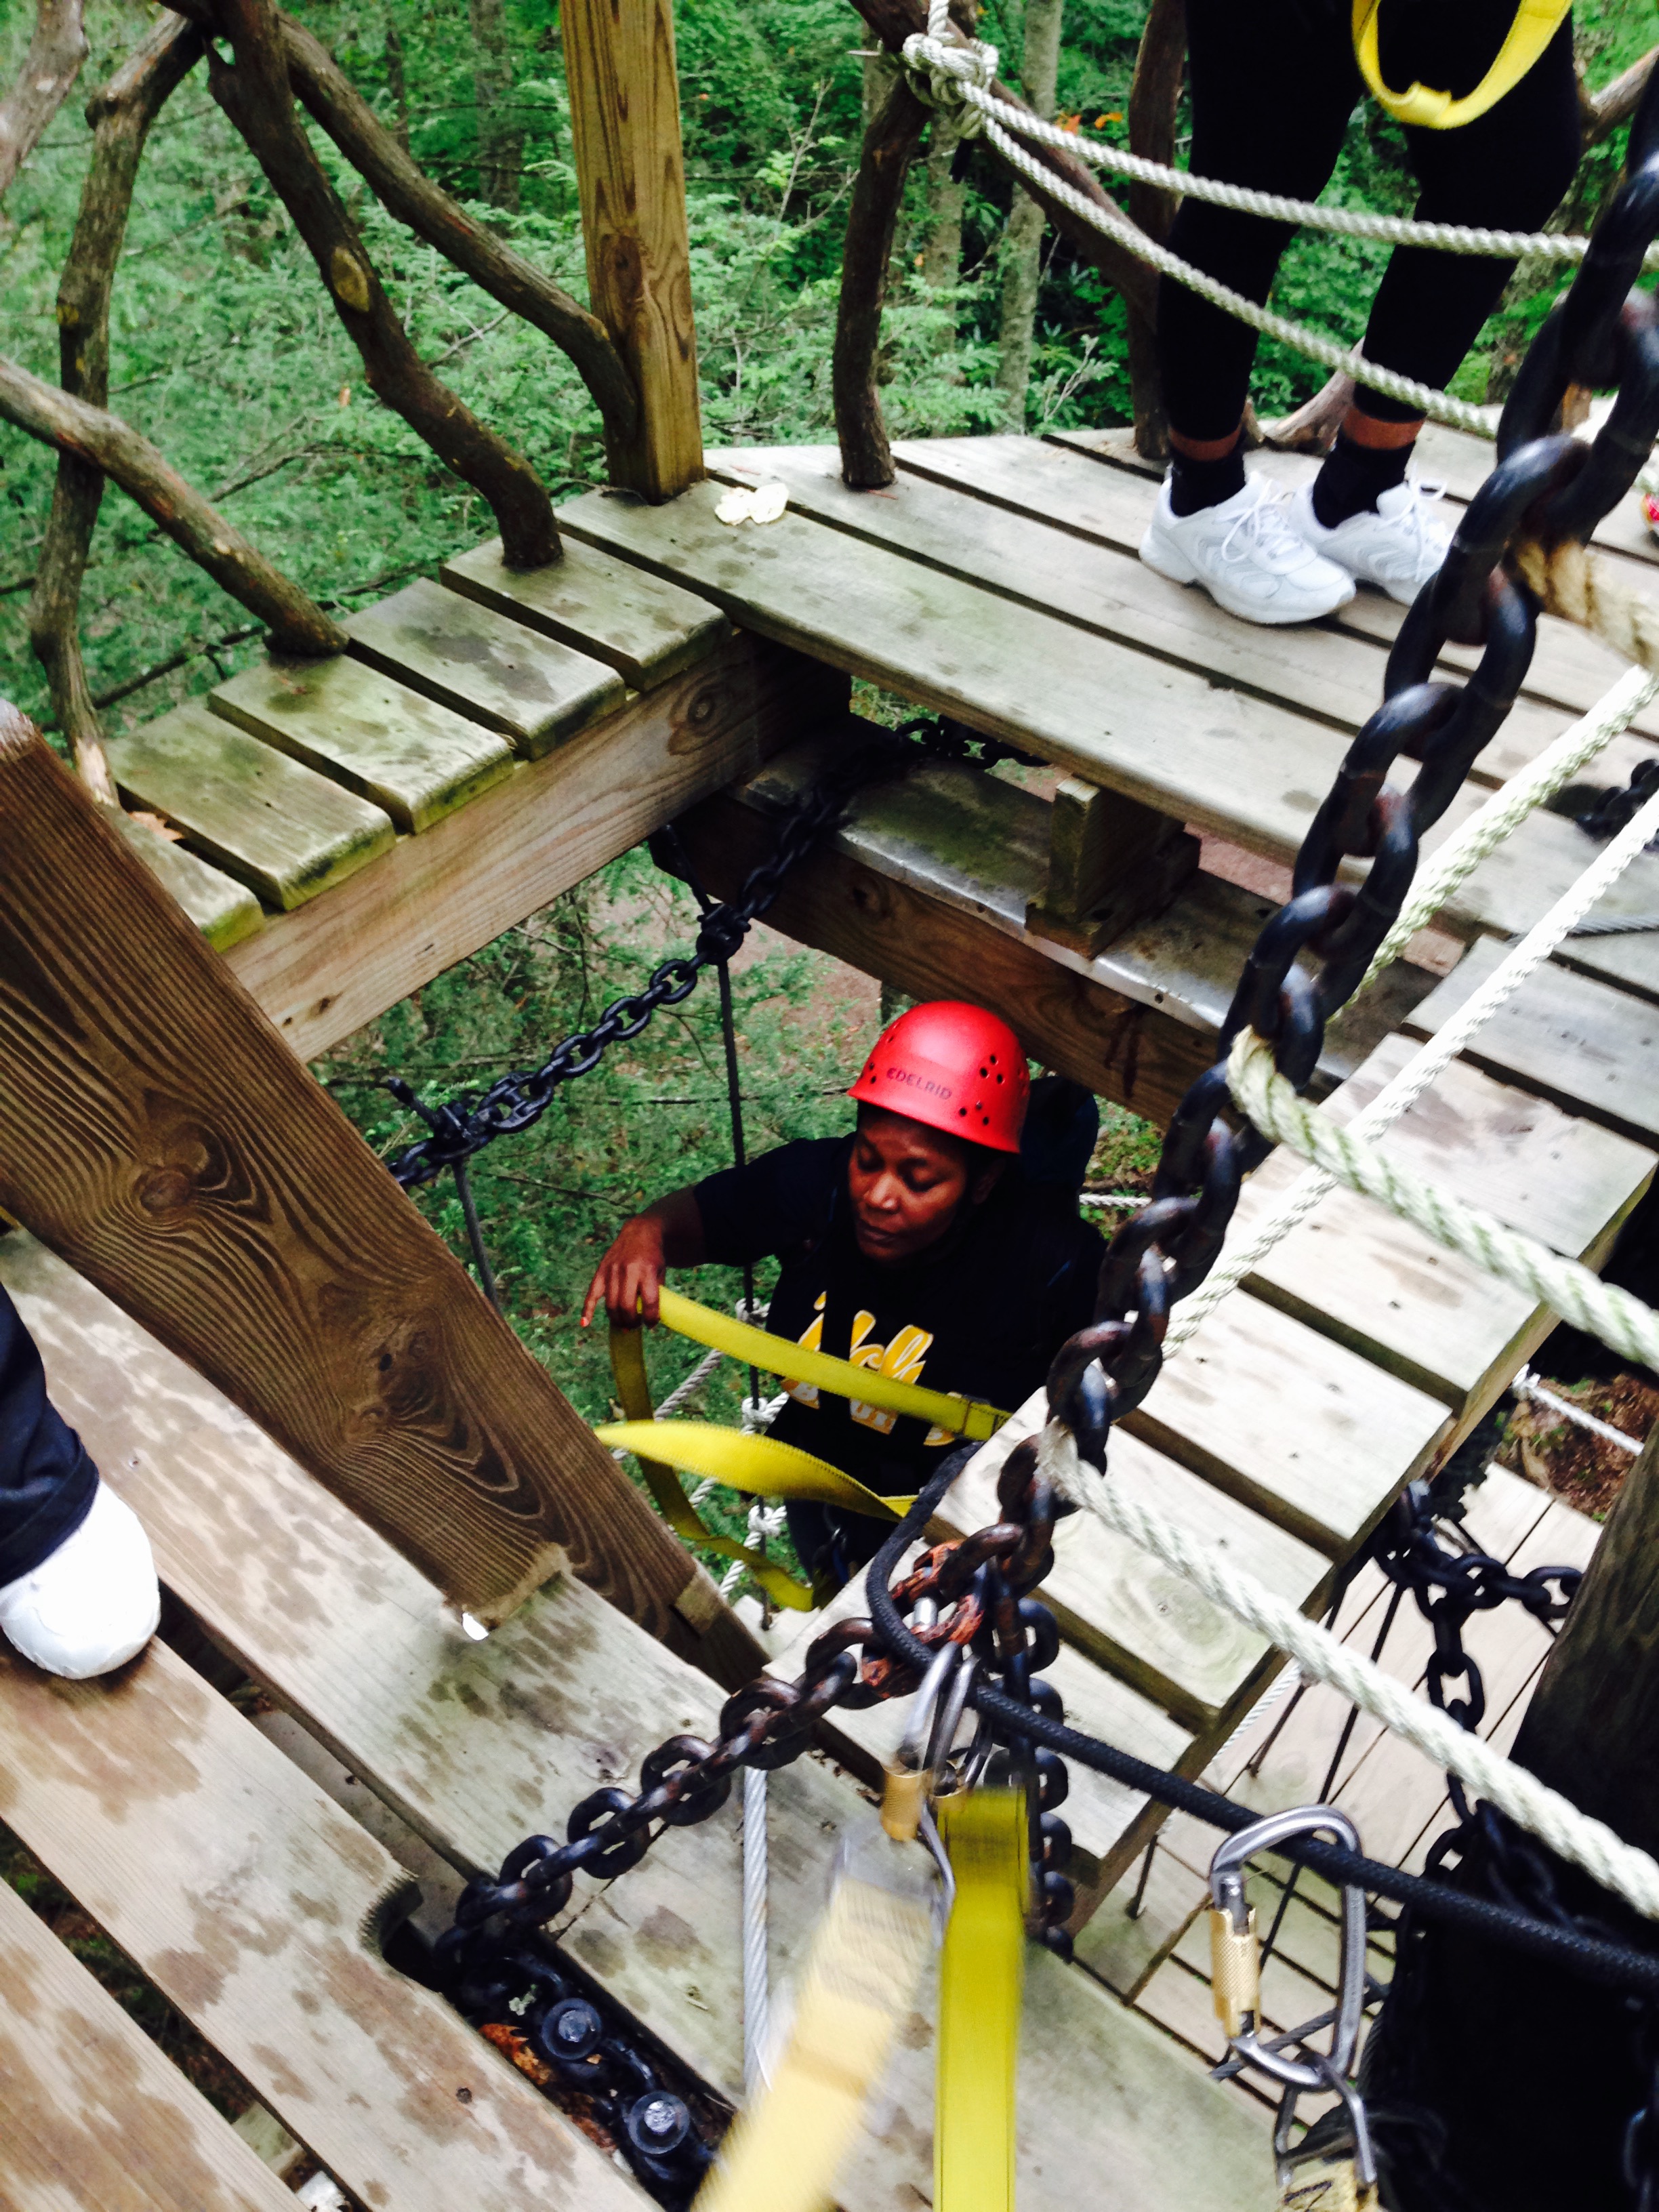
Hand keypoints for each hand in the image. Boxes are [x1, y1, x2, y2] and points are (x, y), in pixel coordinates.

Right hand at [580, 1214, 668, 1330]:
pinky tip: (585, 1324)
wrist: (640, 1233)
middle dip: (631, 1322)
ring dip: (617, 1320)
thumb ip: (655, 1293)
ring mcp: (612, 1270)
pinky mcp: (601, 1270)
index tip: (651, 1325)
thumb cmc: (653, 1257)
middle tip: (635, 1326)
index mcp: (647, 1271)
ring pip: (611, 1304)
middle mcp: (628, 1271)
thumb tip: (649, 1318)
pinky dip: (587, 1310)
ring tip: (623, 1325)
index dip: (651, 1318)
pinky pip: (592, 1293)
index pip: (649, 1301)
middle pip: (627, 1306)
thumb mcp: (660, 1272)